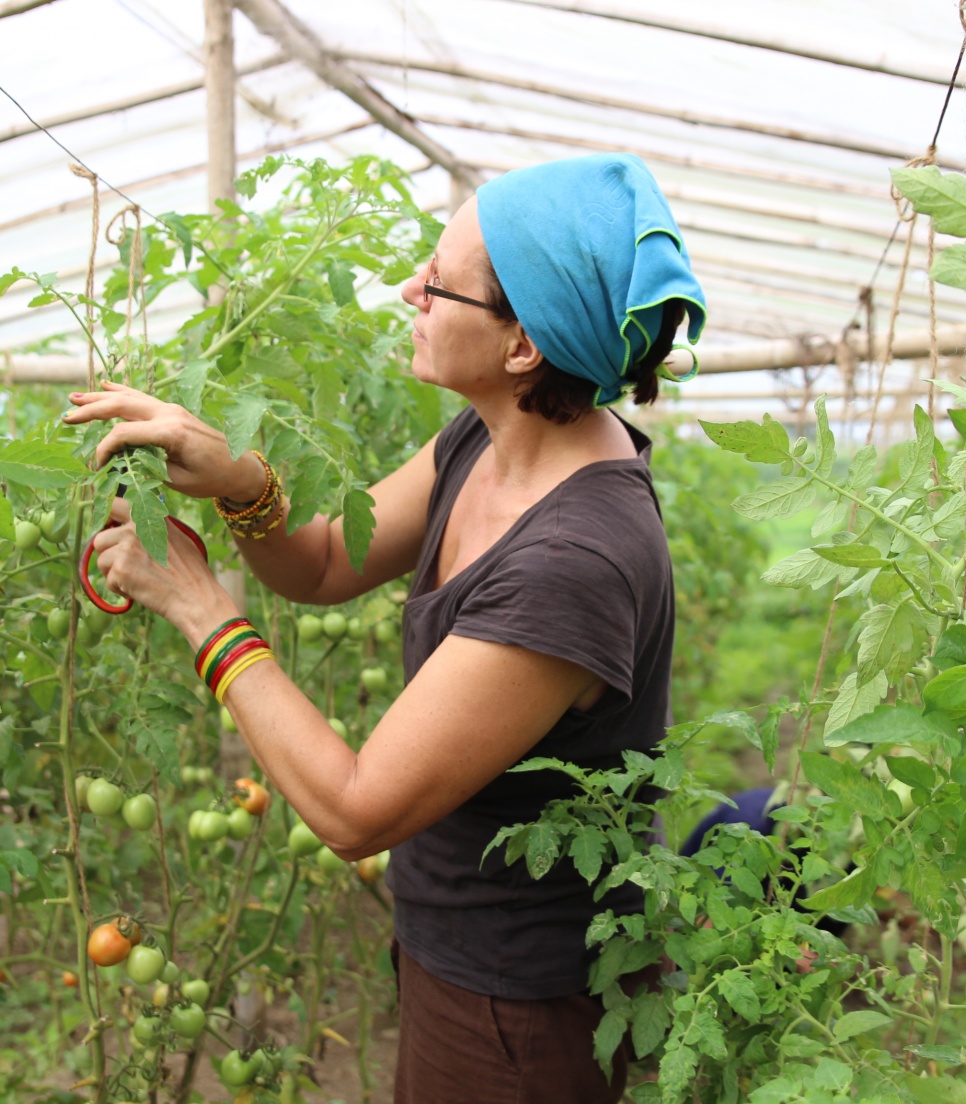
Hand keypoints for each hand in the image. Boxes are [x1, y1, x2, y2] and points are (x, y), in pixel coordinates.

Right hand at [64, 382, 265, 500]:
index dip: (105, 450)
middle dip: (92, 410)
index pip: (125, 434)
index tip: (97, 467)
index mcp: (172, 432)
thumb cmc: (212, 479)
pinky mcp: (174, 411)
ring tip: (75, 398)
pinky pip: (143, 398)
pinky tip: (106, 387)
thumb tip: (120, 460)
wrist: (241, 468)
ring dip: (101, 397)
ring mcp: (172, 409)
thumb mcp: (177, 481)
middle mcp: (170, 414)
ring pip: (130, 397)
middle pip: (122, 405)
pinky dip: (122, 392)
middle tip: (67, 417)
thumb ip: (147, 468)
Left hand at [91, 497, 234, 635]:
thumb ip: (153, 529)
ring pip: (101, 561)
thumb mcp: (177, 538)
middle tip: (130, 568)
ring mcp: (126, 548)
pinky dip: (121, 589)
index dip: (105, 519)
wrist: (195, 597)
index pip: (114, 505)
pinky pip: (108, 581)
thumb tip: (130, 527)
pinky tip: (140, 590)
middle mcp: (135, 528)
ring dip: (114, 574)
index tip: (107, 530)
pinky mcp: (121, 569)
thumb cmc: (190, 572)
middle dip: (110, 556)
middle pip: (100, 539)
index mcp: (149, 517)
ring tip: (139, 580)